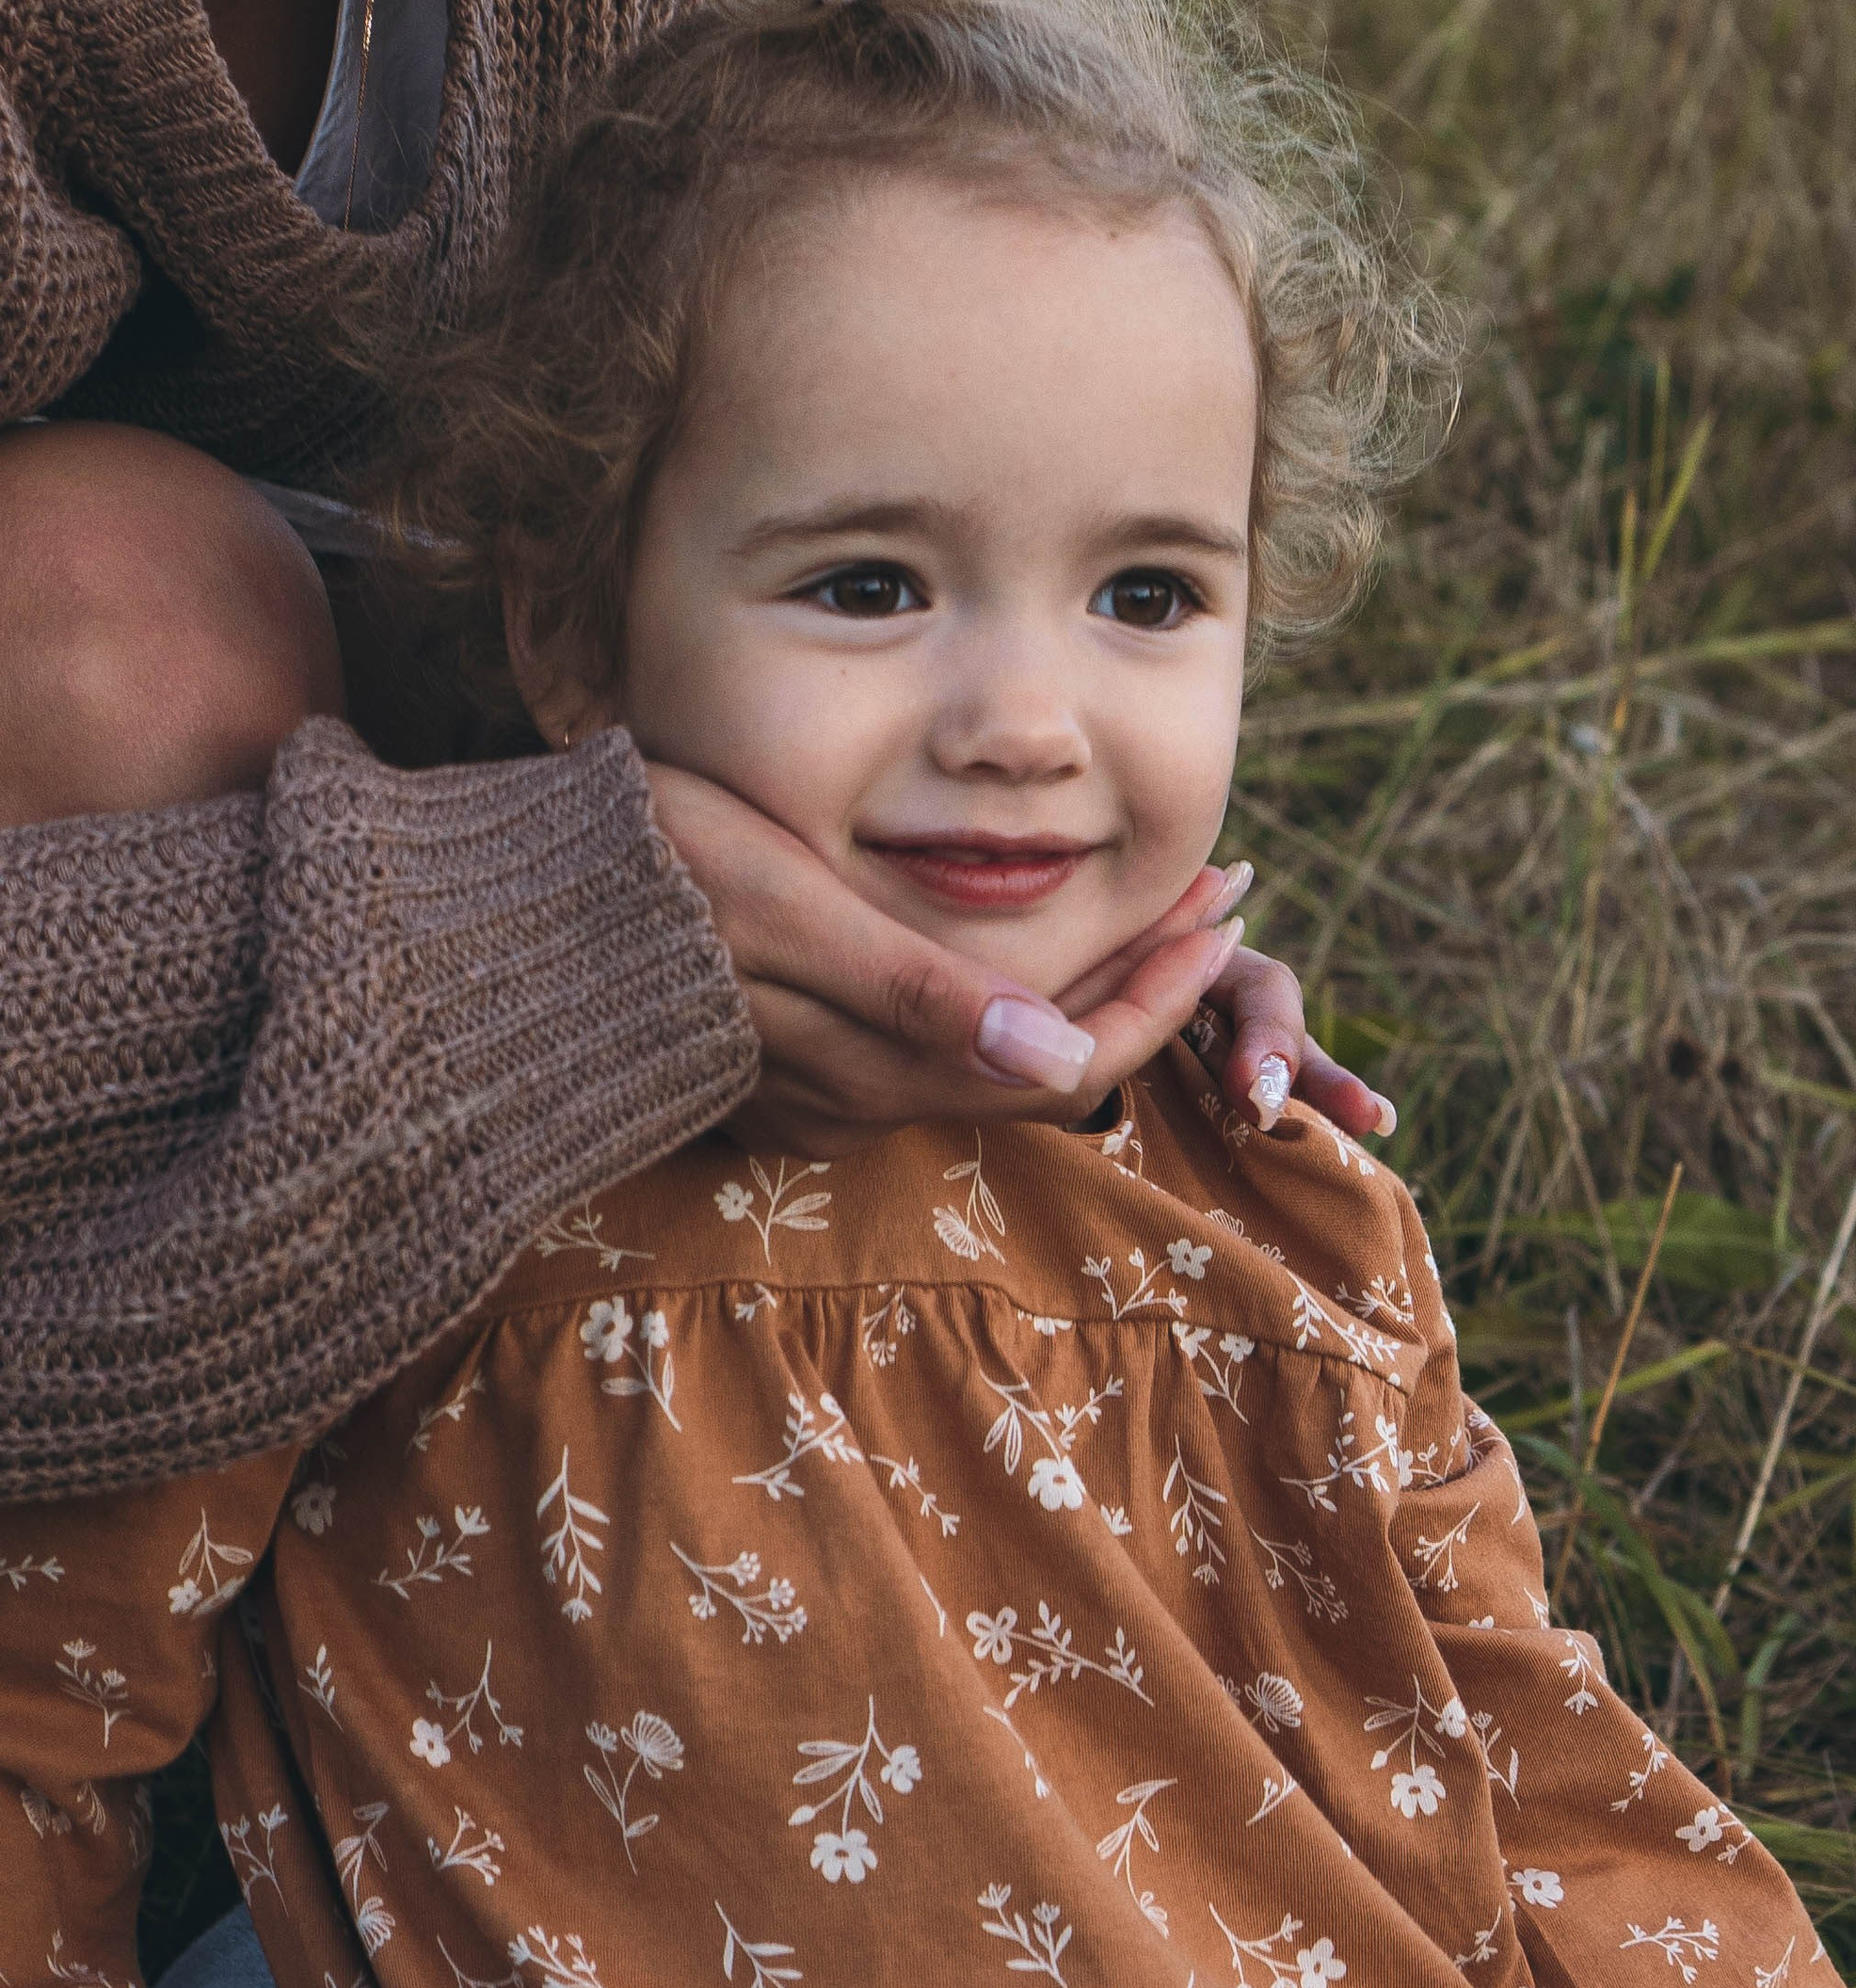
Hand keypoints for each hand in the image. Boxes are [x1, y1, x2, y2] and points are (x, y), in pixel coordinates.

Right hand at [647, 771, 1391, 1143]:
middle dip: (1148, 980)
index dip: (1162, 988)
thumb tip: (1058, 1055)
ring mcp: (824, 1099)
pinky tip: (1042, 942)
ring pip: (999, 1060)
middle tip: (1224, 883)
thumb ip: (918, 992)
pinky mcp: (791, 1075)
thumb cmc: (644, 886)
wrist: (498, 932)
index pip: (1069, 1060)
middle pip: (1050, 1065)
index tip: (1225, 901)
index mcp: (874, 1068)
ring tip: (1162, 900)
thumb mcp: (785, 913)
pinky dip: (1014, 997)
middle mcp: (862, 1105)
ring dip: (1089, 984)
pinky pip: (937, 1053)